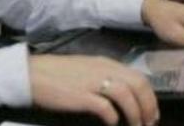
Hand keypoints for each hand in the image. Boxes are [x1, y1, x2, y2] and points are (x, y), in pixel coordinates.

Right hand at [29, 54, 158, 125]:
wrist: (31, 74)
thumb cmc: (57, 73)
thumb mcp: (86, 69)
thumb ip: (104, 76)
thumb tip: (122, 93)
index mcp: (106, 63)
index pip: (138, 77)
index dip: (149, 96)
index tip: (151, 112)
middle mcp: (103, 69)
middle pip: (138, 84)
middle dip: (148, 106)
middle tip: (149, 122)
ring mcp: (93, 81)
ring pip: (127, 95)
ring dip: (135, 114)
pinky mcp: (82, 95)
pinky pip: (106, 108)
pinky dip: (113, 118)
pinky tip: (112, 124)